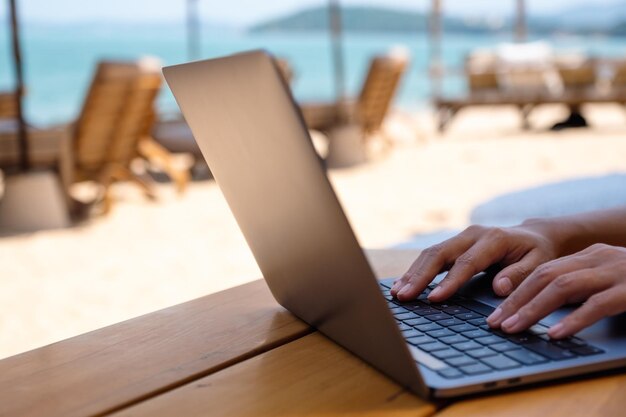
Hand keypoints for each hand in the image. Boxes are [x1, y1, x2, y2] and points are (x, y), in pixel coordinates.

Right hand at [390, 222, 560, 301]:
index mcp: (493, 239)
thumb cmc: (539, 253)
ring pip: (431, 254)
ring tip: (398, 293)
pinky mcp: (454, 244)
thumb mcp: (540, 264)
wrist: (535, 236)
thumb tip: (499, 288)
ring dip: (413, 273)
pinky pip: (431, 256)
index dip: (449, 281)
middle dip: (419, 276)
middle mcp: (473, 234)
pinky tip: (405, 284)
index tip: (434, 298)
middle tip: (404, 296)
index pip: (466, 262)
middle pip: (439, 254)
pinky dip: (416, 270)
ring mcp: (461, 237)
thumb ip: (520, 275)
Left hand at [487, 243, 625, 337]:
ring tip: (515, 328)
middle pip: (544, 277)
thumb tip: (543, 309)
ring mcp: (615, 272)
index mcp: (589, 256)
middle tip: (495, 323)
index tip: (496, 313)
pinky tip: (557, 333)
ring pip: (563, 287)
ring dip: (534, 310)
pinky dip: (575, 319)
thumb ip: (580, 288)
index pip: (541, 272)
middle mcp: (598, 258)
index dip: (515, 292)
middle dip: (516, 301)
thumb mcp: (606, 280)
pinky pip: (598, 303)